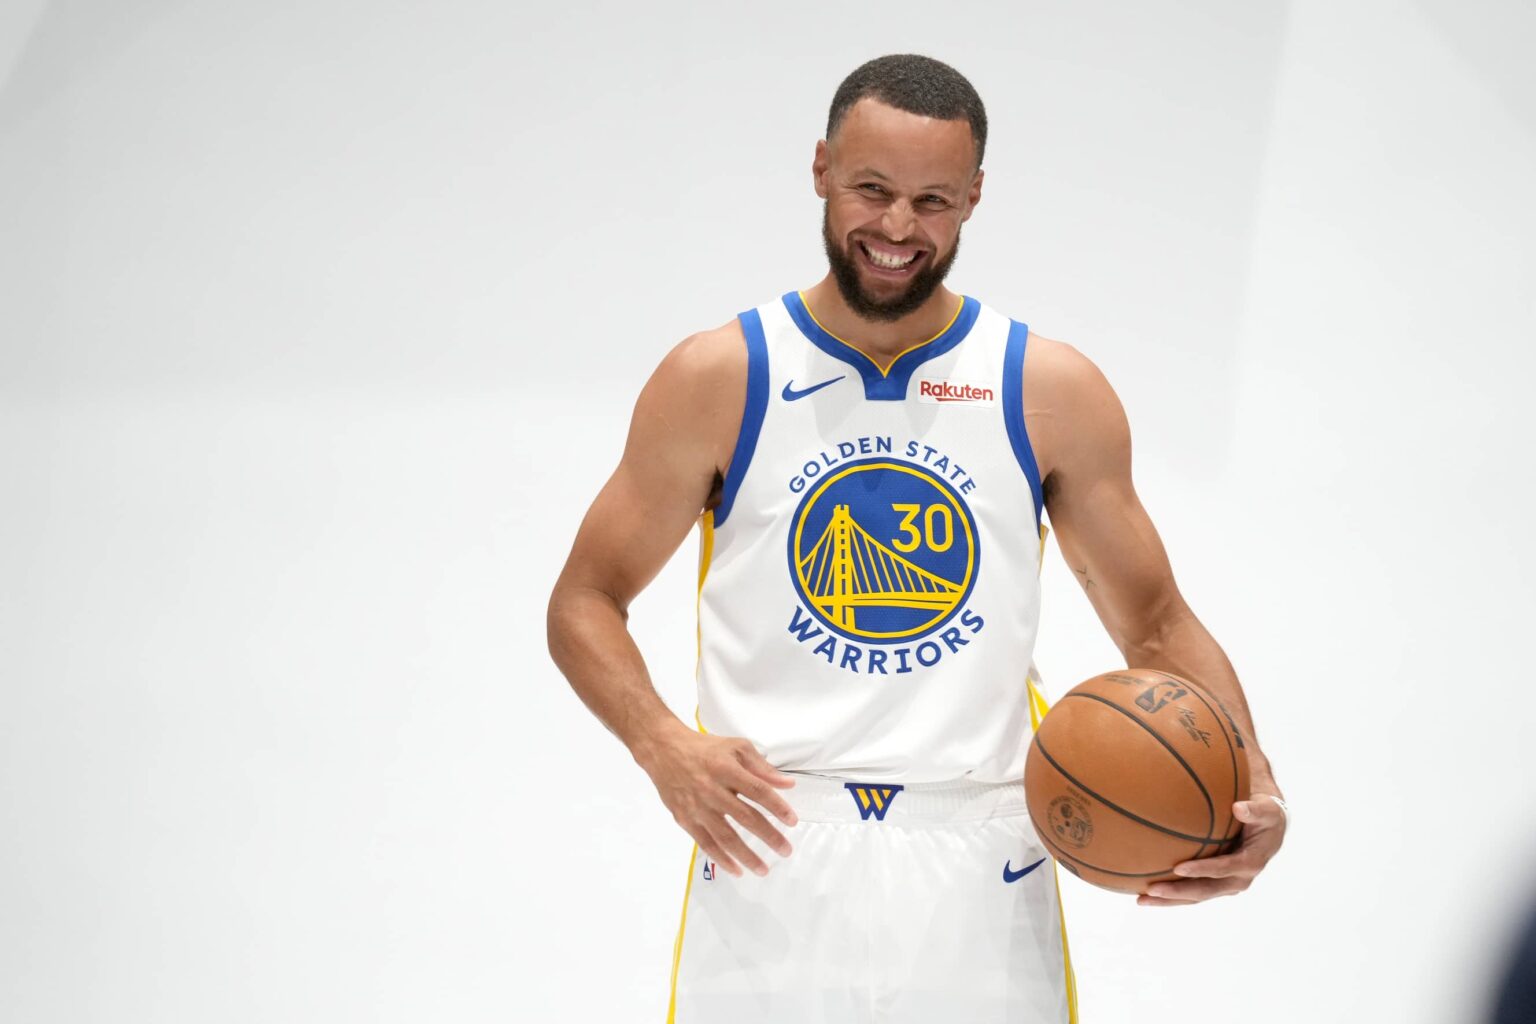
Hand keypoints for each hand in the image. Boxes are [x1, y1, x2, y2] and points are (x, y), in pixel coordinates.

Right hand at [634, 725, 797, 877]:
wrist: (664, 751)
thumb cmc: (705, 749)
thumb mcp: (737, 748)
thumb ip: (762, 768)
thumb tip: (788, 784)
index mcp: (727, 769)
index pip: (758, 791)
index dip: (777, 807)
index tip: (792, 821)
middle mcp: (712, 790)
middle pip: (746, 817)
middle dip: (768, 836)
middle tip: (786, 850)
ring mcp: (697, 807)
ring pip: (726, 837)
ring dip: (747, 855)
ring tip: (764, 869)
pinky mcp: (685, 819)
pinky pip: (706, 844)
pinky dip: (722, 859)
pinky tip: (737, 870)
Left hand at [1136, 793, 1286, 905]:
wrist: (1270, 828)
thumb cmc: (1265, 814)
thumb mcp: (1267, 809)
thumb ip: (1255, 809)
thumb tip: (1238, 807)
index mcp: (1251, 863)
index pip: (1223, 869)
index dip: (1201, 870)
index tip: (1178, 868)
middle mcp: (1239, 879)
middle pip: (1205, 890)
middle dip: (1178, 893)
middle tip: (1151, 890)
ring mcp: (1227, 885)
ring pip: (1195, 896)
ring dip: (1169, 900)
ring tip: (1141, 900)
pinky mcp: (1217, 884)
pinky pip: (1193, 891)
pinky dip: (1172, 894)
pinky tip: (1146, 891)